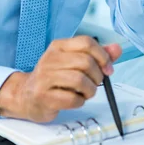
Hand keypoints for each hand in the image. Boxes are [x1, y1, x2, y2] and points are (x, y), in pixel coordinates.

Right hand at [0, 36, 121, 122]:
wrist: (26, 95)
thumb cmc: (54, 78)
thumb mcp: (73, 62)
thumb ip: (96, 55)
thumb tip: (117, 49)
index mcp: (59, 46)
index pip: (86, 43)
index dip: (103, 56)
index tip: (108, 68)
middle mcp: (50, 59)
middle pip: (86, 62)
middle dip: (97, 76)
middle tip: (95, 83)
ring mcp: (45, 77)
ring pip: (80, 81)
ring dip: (90, 90)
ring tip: (85, 93)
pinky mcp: (43, 96)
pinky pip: (72, 99)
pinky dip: (79, 102)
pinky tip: (74, 100)